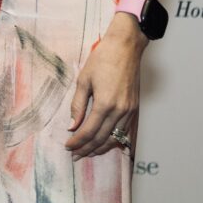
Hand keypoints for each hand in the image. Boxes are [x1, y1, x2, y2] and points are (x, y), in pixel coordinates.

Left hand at [65, 13, 145, 158]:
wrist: (125, 47)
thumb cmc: (102, 59)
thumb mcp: (84, 79)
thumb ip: (78, 105)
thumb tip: (72, 126)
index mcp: (105, 104)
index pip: (89, 131)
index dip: (77, 142)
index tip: (68, 147)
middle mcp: (120, 111)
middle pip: (102, 139)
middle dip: (87, 149)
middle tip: (75, 155)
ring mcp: (130, 111)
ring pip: (115, 138)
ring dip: (100, 148)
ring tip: (87, 153)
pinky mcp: (135, 108)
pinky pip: (124, 131)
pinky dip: (114, 140)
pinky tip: (105, 143)